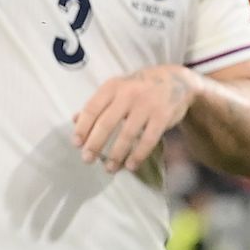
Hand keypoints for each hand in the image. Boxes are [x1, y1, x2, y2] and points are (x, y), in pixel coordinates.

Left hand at [72, 64, 201, 172]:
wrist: (175, 80)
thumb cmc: (139, 87)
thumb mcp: (116, 89)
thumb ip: (97, 104)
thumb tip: (74, 120)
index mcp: (112, 87)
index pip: (92, 108)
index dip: (82, 127)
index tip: (76, 143)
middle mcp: (127, 94)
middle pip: (106, 123)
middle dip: (95, 144)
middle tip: (87, 159)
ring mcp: (146, 105)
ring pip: (127, 134)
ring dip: (116, 154)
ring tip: (109, 169)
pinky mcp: (162, 116)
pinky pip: (148, 139)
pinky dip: (138, 155)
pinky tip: (130, 166)